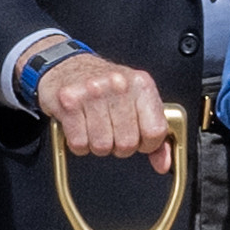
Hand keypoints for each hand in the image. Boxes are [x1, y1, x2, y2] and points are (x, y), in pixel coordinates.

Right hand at [34, 49, 180, 165]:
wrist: (66, 65)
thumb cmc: (105, 85)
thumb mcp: (137, 101)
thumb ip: (154, 133)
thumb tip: (164, 164)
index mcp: (141, 84)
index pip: (156, 131)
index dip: (147, 144)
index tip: (139, 139)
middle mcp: (119, 84)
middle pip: (127, 143)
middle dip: (119, 146)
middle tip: (111, 130)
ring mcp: (92, 92)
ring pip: (102, 146)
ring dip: (97, 145)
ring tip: (94, 126)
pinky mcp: (69, 102)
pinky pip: (79, 144)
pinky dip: (78, 144)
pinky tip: (80, 126)